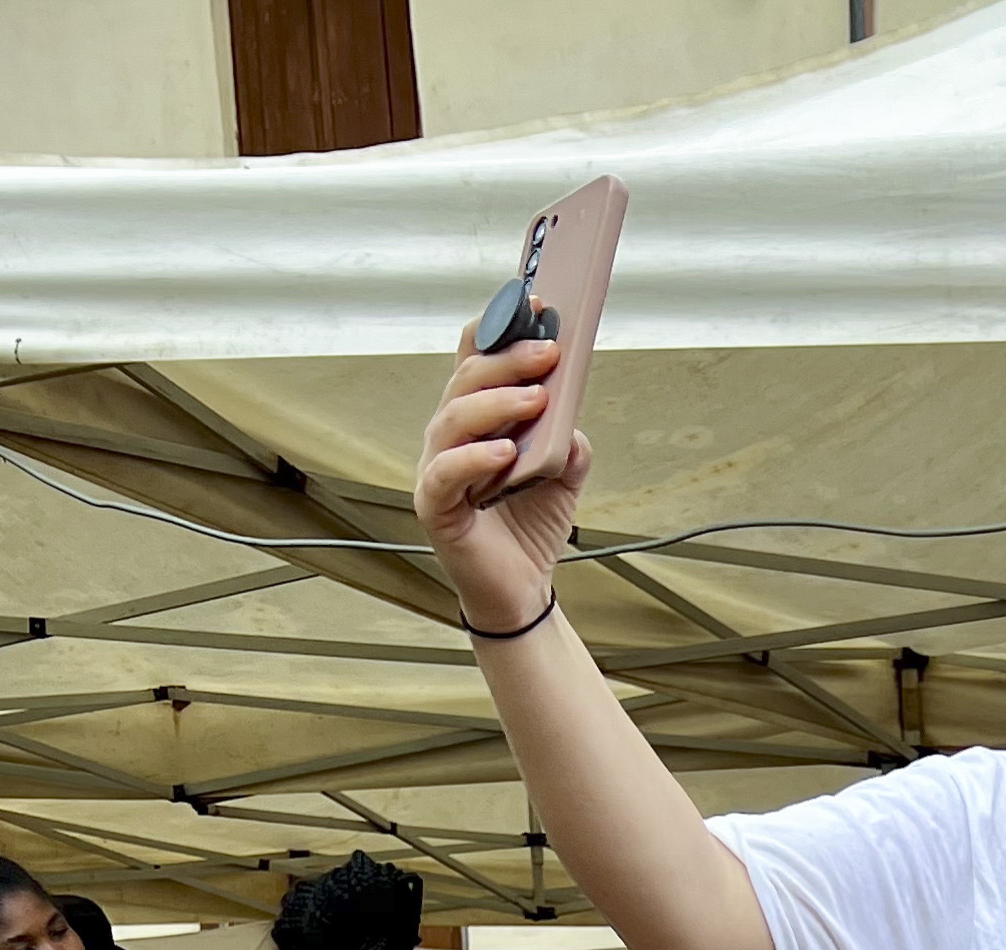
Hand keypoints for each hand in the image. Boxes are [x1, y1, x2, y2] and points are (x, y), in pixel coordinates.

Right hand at [413, 326, 590, 631]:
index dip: (500, 329)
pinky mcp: (434, 507)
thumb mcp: (563, 473)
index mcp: (476, 419)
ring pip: (452, 420)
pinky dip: (474, 459)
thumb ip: (568, 440)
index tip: (539, 306)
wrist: (521, 588)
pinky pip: (444, 475)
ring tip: (537, 399)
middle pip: (466, 382)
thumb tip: (570, 417)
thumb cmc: (530, 524)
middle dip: (508, 360)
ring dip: (496, 403)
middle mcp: (449, 437)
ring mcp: (436, 469)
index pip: (475, 360)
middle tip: (549, 351)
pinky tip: (506, 452)